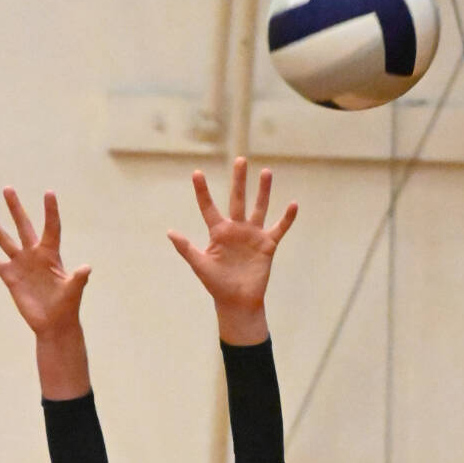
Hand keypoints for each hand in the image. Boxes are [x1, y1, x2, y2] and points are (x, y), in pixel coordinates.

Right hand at [0, 189, 90, 338]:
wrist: (53, 324)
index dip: (50, 211)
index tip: (48, 192)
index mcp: (51, 254)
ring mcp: (21, 264)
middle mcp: (34, 254)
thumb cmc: (67, 307)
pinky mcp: (10, 277)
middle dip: (15, 208)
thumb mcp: (73, 291)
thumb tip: (86, 269)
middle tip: (7, 189)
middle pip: (23, 226)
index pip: (51, 227)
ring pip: (4, 240)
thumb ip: (78, 278)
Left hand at [167, 159, 296, 343]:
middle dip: (239, 180)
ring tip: (266, 172)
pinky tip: (293, 204)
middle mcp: (236, 229)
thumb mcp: (200, 265)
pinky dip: (287, 218)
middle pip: (237, 199)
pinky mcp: (267, 245)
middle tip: (240, 160)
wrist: (237, 302)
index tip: (196, 173)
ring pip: (259, 208)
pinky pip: (279, 228)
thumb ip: (186, 248)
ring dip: (263, 191)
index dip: (202, 191)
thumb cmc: (216, 285)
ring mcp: (252, 235)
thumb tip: (170, 232)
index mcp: (218, 232)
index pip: (208, 207)